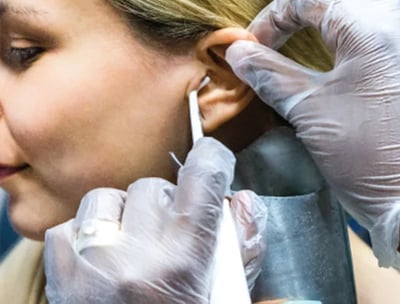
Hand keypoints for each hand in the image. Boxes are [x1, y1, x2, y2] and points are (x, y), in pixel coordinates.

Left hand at [44, 137, 266, 303]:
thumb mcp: (223, 295)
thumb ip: (243, 245)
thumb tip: (241, 198)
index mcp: (182, 264)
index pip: (201, 182)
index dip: (211, 159)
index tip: (211, 157)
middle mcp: (134, 260)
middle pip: (152, 188)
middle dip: (164, 205)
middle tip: (166, 235)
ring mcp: (91, 264)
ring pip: (106, 198)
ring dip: (122, 215)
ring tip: (130, 247)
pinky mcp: (59, 271)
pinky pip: (70, 224)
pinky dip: (87, 234)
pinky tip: (99, 260)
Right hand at [226, 0, 399, 267]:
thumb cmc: (365, 155)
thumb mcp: (310, 111)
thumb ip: (270, 75)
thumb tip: (237, 52)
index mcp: (371, 33)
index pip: (311, 0)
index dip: (272, 18)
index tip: (251, 46)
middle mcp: (391, 31)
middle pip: (330, 8)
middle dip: (292, 21)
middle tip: (268, 46)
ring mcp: (395, 53)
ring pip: (346, 24)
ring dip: (311, 33)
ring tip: (287, 52)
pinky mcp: (395, 74)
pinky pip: (359, 45)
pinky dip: (330, 50)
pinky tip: (317, 67)